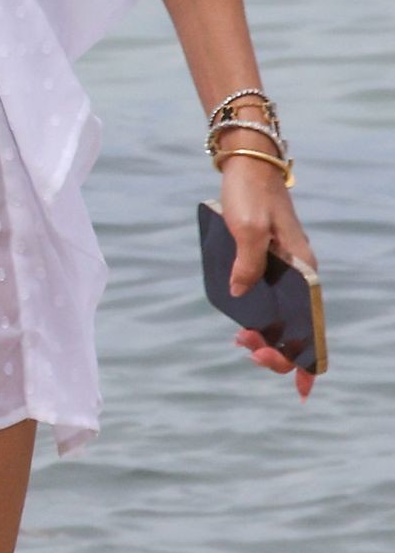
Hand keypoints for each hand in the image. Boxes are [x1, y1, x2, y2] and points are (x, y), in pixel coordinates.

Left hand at [220, 156, 318, 401]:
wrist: (248, 164)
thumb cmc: (250, 193)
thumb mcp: (246, 227)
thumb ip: (246, 263)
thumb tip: (239, 293)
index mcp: (303, 269)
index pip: (313, 325)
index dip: (309, 360)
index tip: (302, 389)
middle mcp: (298, 273)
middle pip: (296, 327)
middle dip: (278, 351)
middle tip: (248, 348)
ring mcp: (284, 268)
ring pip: (281, 316)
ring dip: (266, 336)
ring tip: (241, 340)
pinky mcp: (268, 261)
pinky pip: (268, 298)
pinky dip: (259, 316)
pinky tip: (244, 324)